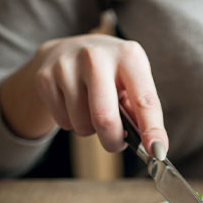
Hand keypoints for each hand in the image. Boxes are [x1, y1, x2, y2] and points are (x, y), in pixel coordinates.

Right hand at [0, 34, 166, 155]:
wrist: (67, 50)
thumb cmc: (110, 73)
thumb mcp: (132, 81)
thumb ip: (141, 111)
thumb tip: (152, 146)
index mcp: (128, 56)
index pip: (144, 100)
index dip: (152, 130)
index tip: (158, 152)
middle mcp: (97, 56)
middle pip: (105, 118)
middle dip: (113, 140)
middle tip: (115, 143)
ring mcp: (67, 65)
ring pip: (82, 124)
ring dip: (90, 130)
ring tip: (92, 111)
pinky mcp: (45, 77)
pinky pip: (63, 122)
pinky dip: (72, 123)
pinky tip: (73, 105)